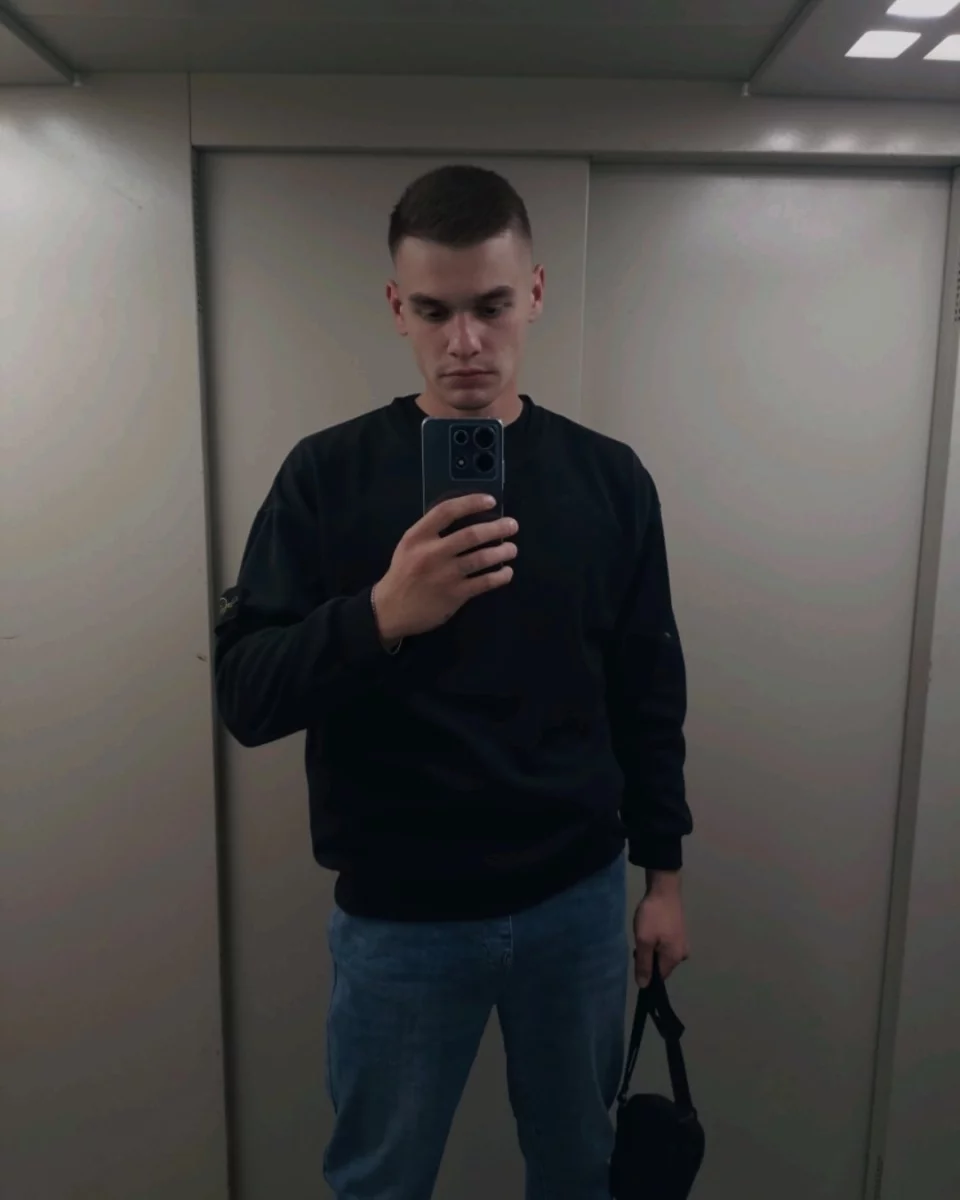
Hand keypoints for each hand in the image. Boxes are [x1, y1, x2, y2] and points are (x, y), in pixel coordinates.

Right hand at [371, 494, 517, 642]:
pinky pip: (484, 582)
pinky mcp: (455, 594)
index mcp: (418, 536)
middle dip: (497, 528)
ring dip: (502, 552)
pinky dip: (500, 576)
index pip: (447, 511)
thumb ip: (431, 532)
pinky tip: (506, 572)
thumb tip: (466, 518)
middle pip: (471, 535)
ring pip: (481, 558)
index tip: (491, 501)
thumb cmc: (404, 574)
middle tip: (512, 526)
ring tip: (512, 549)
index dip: (471, 502)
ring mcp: (445, 575)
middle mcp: (432, 553)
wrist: (390, 610)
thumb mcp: (409, 546)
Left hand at [633, 872, 688, 987]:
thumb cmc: (653, 916)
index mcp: (675, 958)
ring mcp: (682, 943)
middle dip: (648, 958)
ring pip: (662, 955)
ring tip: (645, 932)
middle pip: (660, 966)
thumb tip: (644, 986)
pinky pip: (665, 945)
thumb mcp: (644, 940)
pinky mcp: (679, 933)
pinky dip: (656, 941)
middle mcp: (682, 954)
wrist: (664, 889)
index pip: (658, 977)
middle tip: (639, 941)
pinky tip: (650, 929)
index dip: (646, 972)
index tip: (636, 958)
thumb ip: (643, 964)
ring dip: (651, 948)